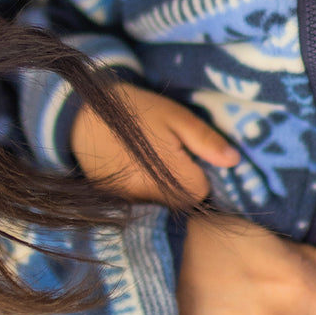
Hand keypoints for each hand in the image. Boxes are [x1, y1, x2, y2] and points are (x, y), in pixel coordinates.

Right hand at [71, 83, 238, 202]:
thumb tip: (234, 160)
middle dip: (184, 180)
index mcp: (174, 178)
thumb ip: (205, 140)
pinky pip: (142, 202)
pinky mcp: (116, 201)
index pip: (204, 189)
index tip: (189, 150)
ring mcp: (133, 203)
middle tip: (170, 150)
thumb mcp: (175, 116)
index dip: (200, 168)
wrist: (81, 113)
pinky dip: (143, 188)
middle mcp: (154, 199)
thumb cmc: (134, 110)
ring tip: (151, 156)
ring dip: (164, 186)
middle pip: (183, 200)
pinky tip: (134, 166)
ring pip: (163, 203)